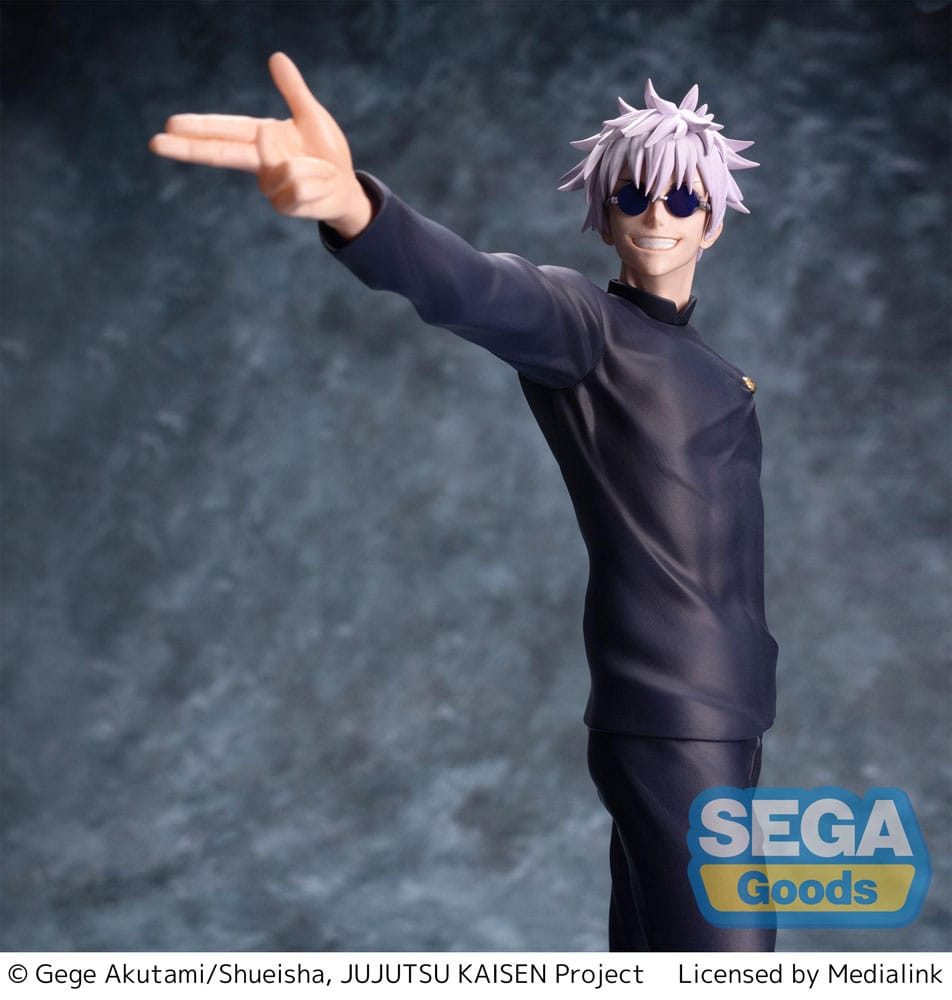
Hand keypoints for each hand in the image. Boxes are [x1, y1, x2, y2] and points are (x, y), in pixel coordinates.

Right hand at [149, 53, 372, 238]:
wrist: (346, 187)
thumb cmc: (327, 152)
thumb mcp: (312, 116)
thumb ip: (293, 89)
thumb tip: (276, 57)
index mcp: (261, 137)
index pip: (226, 130)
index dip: (200, 127)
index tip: (171, 124)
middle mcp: (260, 161)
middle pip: (220, 154)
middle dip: (188, 149)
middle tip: (155, 143)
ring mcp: (270, 186)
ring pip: (281, 170)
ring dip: (309, 168)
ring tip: (322, 168)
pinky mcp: (284, 205)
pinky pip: (296, 188)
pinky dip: (315, 183)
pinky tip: (321, 185)